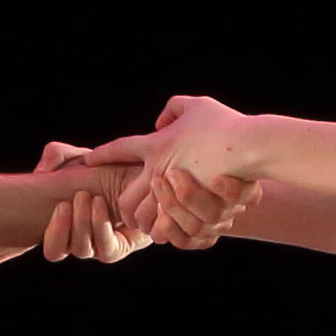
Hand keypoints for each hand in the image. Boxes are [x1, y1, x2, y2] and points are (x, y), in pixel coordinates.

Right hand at [8, 137, 155, 266]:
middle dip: (67, 225)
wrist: (136, 176)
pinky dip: (102, 227)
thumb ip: (55, 155)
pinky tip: (104, 205)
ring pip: (82, 250)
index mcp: (64, 228)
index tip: (62, 205)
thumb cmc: (102, 170)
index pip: (52, 248)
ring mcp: (98, 247)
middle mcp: (78, 241)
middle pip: (60, 250)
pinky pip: (106, 250)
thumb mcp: (77, 157)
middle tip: (80, 196)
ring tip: (96, 199)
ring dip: (85, 224)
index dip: (53, 233)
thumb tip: (41, 172)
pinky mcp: (119, 247)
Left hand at [95, 96, 265, 240]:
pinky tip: (163, 231)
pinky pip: (165, 226)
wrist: (247, 145)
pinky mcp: (188, 206)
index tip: (88, 160)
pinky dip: (162, 229)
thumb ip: (174, 108)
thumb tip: (160, 122)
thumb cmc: (225, 123)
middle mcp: (157, 169)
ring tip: (142, 224)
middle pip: (123, 195)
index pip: (119, 149)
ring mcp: (172, 191)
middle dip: (121, 204)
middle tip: (123, 209)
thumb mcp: (197, 104)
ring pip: (141, 215)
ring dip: (141, 221)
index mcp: (156, 144)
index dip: (102, 155)